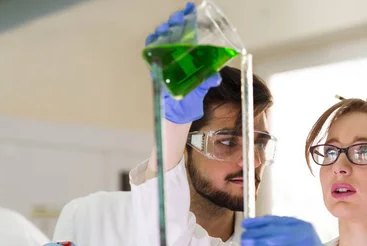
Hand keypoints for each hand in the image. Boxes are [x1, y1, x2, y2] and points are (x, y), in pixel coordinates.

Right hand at [145, 2, 221, 123]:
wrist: (179, 114)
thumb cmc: (192, 100)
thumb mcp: (201, 90)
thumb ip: (207, 82)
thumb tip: (216, 78)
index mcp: (191, 56)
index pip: (189, 33)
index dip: (188, 19)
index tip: (189, 9)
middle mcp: (178, 56)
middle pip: (174, 33)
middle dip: (173, 23)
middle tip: (176, 19)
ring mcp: (166, 62)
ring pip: (161, 41)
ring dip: (161, 33)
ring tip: (163, 29)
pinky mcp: (157, 70)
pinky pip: (152, 56)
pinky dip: (151, 48)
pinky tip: (152, 42)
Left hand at [241, 216, 353, 245]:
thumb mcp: (296, 237)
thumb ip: (281, 231)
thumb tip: (256, 229)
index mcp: (301, 224)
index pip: (276, 220)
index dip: (259, 221)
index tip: (246, 223)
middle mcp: (302, 232)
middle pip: (273, 230)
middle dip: (255, 232)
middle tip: (242, 234)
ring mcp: (301, 244)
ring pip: (273, 241)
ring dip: (256, 241)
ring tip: (244, 242)